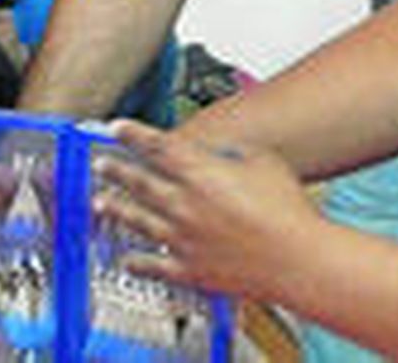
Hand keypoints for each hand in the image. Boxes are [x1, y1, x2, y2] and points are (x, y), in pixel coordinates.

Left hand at [93, 120, 323, 301]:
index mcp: (201, 173)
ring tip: (101, 202)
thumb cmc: (287, 211)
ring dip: (116, 209)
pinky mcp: (190, 270)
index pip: (158, 146)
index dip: (134, 134)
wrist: (296, 259)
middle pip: (140, 183)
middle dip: (117, 170)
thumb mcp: (263, 162)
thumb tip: (217, 152)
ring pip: (138, 221)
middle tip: (100, 164)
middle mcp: (184, 205)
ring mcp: (183, 239)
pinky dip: (136, 262)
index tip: (116, 127)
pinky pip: (154, 265)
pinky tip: (125, 259)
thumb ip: (233, 153)